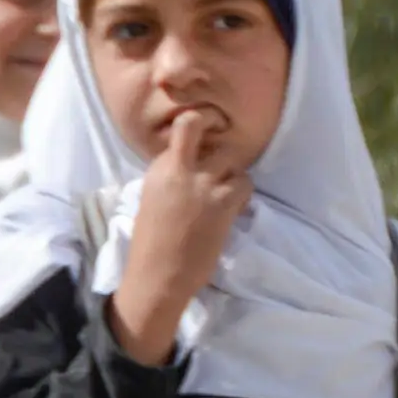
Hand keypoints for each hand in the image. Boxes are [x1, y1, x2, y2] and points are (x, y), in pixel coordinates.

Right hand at [106, 106, 254, 364]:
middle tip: (222, 148)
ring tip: (226, 191)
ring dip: (233, 172)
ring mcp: (202, 184)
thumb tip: (196, 164)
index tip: (206, 137)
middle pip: (196, 124)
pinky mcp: (223, 203)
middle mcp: (178, 169)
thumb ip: (173, 176)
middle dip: (213, 127)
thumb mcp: (155, 197)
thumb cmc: (153, 240)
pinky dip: (243, 192)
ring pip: (232, 158)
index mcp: (158, 168)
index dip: (197, 128)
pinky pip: (244, 183)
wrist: (158, 273)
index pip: (181, 130)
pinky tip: (233, 206)